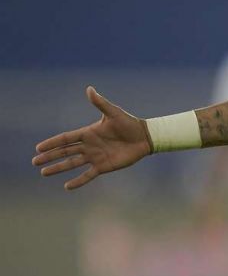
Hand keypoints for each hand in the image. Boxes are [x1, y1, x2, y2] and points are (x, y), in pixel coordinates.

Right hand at [32, 86, 151, 189]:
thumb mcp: (113, 113)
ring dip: (58, 168)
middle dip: (50, 157)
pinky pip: (88, 175)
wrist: (144, 137)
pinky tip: (67, 186)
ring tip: (44, 173)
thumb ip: (100, 103)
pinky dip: (78, 181)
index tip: (38, 148)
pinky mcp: (103, 166)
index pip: (65, 139)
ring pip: (72, 164)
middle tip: (35, 162)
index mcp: (88, 133)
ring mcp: (95, 157)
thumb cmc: (129, 123)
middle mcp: (89, 146)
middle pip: (65, 152)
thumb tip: (89, 89)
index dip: (52, 143)